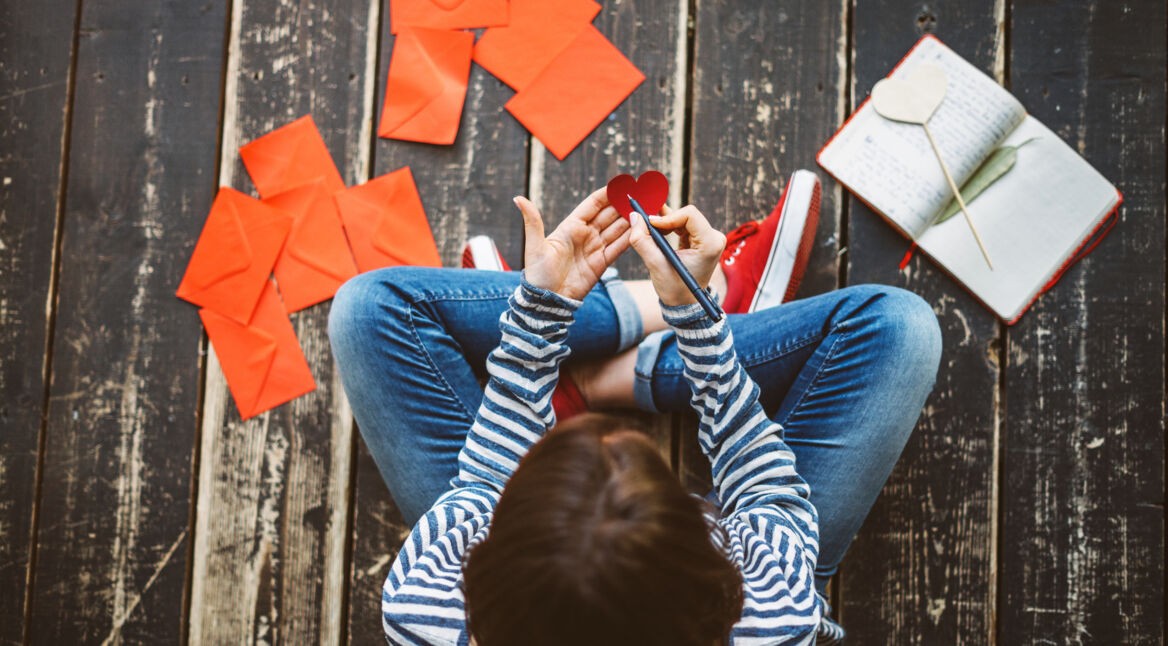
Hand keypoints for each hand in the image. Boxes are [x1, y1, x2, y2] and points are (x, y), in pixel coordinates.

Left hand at [514, 187, 630, 300]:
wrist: (548, 302)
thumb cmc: (538, 274)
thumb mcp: (535, 246)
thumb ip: (533, 221)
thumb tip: (518, 198)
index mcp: (570, 226)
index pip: (593, 205)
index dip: (607, 194)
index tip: (622, 184)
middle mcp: (585, 235)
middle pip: (609, 215)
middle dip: (623, 204)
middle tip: (640, 193)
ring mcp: (594, 248)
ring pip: (617, 229)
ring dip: (630, 219)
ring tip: (646, 208)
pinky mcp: (602, 263)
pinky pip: (619, 247)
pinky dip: (630, 238)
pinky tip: (641, 228)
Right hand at [628, 204, 725, 306]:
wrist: (685, 304)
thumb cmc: (675, 289)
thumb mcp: (656, 265)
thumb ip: (642, 240)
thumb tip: (634, 216)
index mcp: (710, 244)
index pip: (689, 215)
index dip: (667, 216)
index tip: (650, 223)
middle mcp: (714, 238)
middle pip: (686, 215)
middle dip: (664, 219)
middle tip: (645, 223)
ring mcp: (709, 238)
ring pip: (683, 218)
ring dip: (664, 223)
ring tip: (649, 231)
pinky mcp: (701, 239)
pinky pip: (683, 224)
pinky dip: (668, 227)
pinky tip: (657, 235)